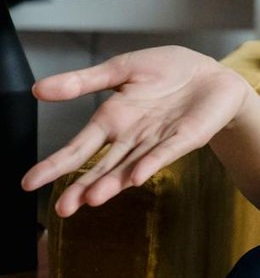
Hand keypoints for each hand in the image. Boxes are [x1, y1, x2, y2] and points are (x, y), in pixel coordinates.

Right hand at [23, 46, 251, 216]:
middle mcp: (132, 137)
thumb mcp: (121, 69)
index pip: (79, 148)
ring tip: (91, 199)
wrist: (212, 73)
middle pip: (102, 167)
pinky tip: (136, 177)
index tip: (28, 183)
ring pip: (130, 166)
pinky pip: (166, 152)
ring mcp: (158, 140)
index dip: (55, 165)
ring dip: (112, 183)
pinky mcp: (185, 137)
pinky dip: (151, 163)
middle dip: (82, 187)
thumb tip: (37, 88)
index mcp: (112, 120)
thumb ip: (83, 81)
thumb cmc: (168, 71)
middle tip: (63, 208)